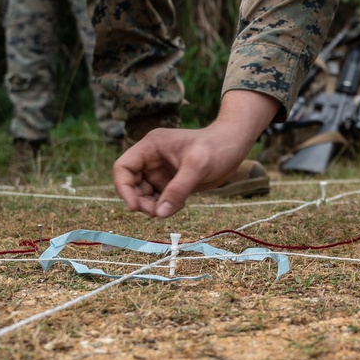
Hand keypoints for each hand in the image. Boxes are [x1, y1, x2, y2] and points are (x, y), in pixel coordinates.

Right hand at [113, 89, 278, 217]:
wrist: (236, 145)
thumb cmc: (217, 147)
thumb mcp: (198, 166)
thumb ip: (178, 189)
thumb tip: (159, 214)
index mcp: (151, 146)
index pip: (123, 167)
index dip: (124, 188)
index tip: (136, 207)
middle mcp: (152, 159)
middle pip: (131, 184)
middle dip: (140, 201)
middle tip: (157, 212)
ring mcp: (161, 171)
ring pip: (145, 194)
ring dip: (153, 206)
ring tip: (173, 207)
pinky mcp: (172, 182)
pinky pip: (160, 199)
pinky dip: (165, 206)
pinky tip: (181, 203)